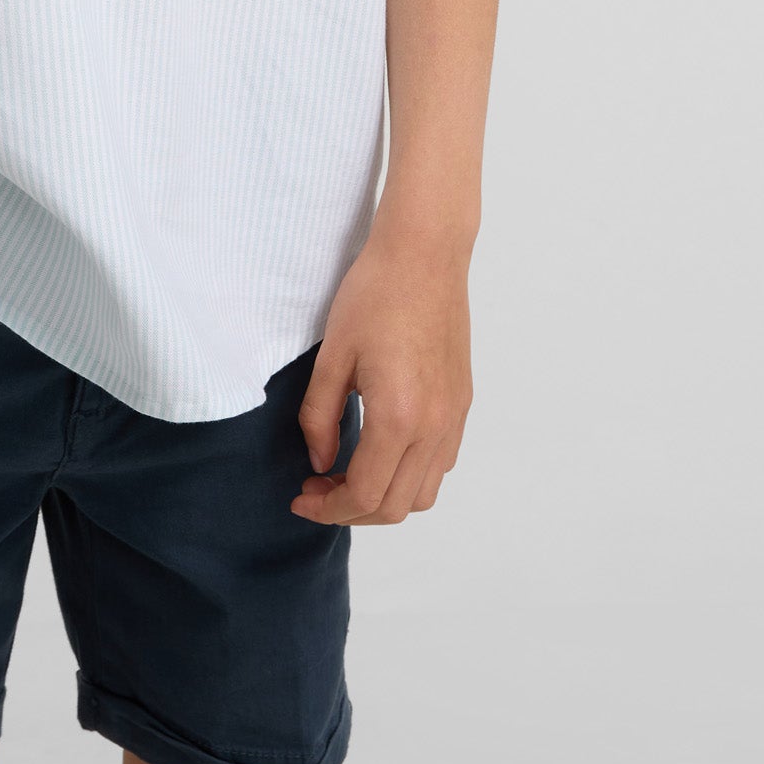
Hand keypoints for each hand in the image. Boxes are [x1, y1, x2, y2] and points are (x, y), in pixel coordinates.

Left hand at [291, 226, 473, 526]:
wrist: (425, 253)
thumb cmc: (375, 294)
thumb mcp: (332, 355)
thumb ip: (319, 417)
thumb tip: (320, 463)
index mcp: (399, 417)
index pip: (365, 494)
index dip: (328, 508)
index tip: (301, 498)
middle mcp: (435, 427)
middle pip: (395, 506)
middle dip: (351, 510)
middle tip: (316, 488)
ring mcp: (454, 417)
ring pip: (423, 492)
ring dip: (383, 497)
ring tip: (346, 473)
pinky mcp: (461, 403)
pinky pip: (440, 463)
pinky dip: (409, 475)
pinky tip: (380, 450)